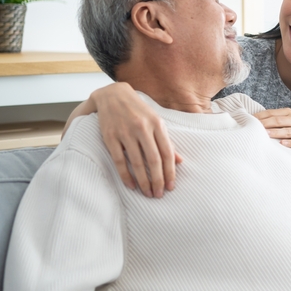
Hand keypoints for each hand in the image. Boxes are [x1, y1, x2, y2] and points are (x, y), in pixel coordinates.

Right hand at [87, 82, 181, 196]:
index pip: (167, 153)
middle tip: (159, 194)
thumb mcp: (156, 122)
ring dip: (143, 181)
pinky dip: (125, 175)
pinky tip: (131, 185)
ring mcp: (126, 132)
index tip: (171, 187)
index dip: (170, 172)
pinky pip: (119, 160)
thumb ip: (167, 141)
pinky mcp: (110, 137)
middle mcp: (142, 128)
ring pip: (137, 162)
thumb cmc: (138, 111)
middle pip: (153, 160)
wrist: (113, 95)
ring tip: (147, 193)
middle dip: (158, 180)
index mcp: (157, 124)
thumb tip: (179, 161)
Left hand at [253, 108, 290, 148]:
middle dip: (266, 123)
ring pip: (288, 131)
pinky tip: (282, 144)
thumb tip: (252, 120)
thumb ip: (273, 121)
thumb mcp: (286, 123)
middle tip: (255, 127)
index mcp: (289, 113)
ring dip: (276, 132)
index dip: (260, 116)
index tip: (249, 120)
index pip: (272, 113)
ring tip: (266, 134)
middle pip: (279, 121)